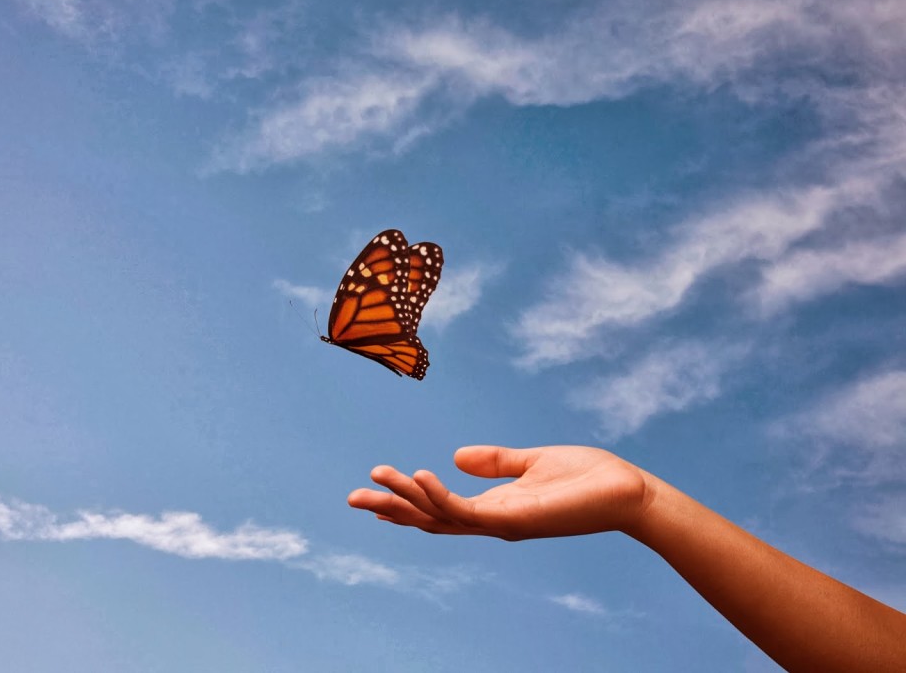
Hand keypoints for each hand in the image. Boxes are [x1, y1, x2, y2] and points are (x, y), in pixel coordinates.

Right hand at [347, 445, 651, 540]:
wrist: (628, 492)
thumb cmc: (588, 479)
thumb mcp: (532, 462)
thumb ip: (495, 461)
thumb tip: (456, 456)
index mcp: (494, 506)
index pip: (440, 509)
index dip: (407, 502)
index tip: (374, 493)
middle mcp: (492, 520)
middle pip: (429, 519)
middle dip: (391, 509)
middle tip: (352, 496)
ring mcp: (501, 523)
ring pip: (439, 516)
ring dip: (405, 499)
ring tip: (376, 478)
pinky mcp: (514, 519)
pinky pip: (466, 511)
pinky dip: (440, 497)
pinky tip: (420, 476)